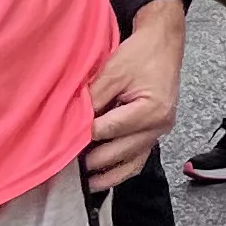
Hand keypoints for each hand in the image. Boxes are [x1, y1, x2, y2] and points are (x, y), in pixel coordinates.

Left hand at [80, 1, 186, 190]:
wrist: (164, 42)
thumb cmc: (142, 53)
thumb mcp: (113, 70)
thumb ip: (93, 99)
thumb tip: (71, 122)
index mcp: (152, 110)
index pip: (108, 130)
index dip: (83, 136)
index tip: (61, 144)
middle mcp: (160, 125)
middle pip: (119, 151)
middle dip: (92, 159)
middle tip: (64, 165)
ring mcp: (160, 132)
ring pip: (132, 163)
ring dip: (108, 174)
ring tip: (84, 184)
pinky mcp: (156, 132)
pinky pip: (139, 159)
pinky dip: (121, 169)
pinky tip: (103, 177)